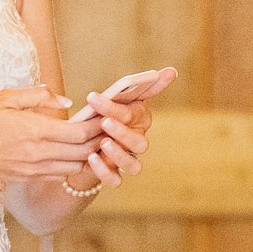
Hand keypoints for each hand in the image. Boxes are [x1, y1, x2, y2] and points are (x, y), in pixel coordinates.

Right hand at [0, 86, 100, 180]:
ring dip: (87, 155)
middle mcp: (38, 153)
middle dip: (100, 140)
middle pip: (84, 152)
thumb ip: (39, 97)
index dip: (99, 125)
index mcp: (35, 129)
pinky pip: (58, 175)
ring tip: (93, 141)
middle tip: (110, 128)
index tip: (107, 115)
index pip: (81, 132)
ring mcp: (32, 169)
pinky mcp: (26, 178)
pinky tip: (71, 154)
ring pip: (74, 167)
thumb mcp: (5, 97)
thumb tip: (66, 102)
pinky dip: (71, 166)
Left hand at [65, 67, 176, 190]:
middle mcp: (137, 141)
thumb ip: (137, 86)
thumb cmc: (100, 116)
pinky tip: (91, 158)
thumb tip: (172, 71)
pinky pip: (115, 180)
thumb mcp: (112, 101)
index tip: (94, 97)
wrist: (79, 145)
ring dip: (119, 154)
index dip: (117, 108)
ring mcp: (127, 161)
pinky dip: (104, 171)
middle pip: (139, 142)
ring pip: (133, 165)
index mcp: (139, 120)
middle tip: (104, 122)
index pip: (136, 113)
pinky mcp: (114, 176)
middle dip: (122, 131)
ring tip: (102, 142)